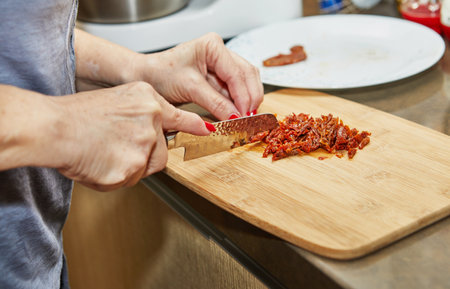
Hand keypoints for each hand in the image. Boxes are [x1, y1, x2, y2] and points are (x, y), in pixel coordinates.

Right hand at [51, 82, 210, 190]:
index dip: (195, 126)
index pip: (180, 117)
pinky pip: (130, 180)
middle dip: (145, 155)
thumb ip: (143, 114)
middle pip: (161, 151)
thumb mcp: (118, 100)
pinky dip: (115, 177)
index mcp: (147, 100)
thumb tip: (155, 132)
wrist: (55, 128)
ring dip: (131, 167)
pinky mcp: (132, 168)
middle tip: (118, 147)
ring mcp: (143, 145)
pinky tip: (100, 163)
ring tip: (106, 153)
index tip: (207, 131)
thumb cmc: (78, 116)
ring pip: (147, 167)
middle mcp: (150, 120)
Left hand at [139, 33, 263, 119]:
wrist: (145, 78)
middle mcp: (220, 52)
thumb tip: (235, 117)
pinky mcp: (218, 78)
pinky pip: (235, 90)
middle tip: (250, 119)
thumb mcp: (190, 88)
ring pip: (245, 82)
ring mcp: (221, 65)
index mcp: (213, 46)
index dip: (244, 96)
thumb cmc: (160, 74)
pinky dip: (239, 103)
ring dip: (247, 101)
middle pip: (246, 75)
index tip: (245, 116)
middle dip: (250, 98)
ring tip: (246, 118)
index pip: (237, 73)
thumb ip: (215, 102)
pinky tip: (239, 114)